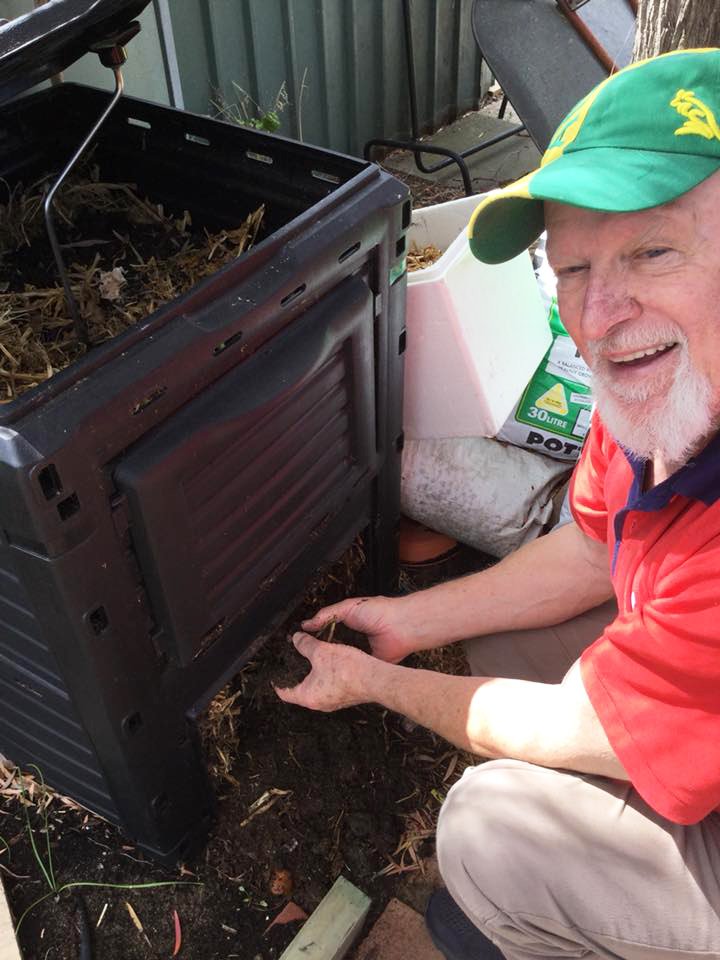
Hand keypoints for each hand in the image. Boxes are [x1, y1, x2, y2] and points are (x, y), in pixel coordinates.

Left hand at [274, 632, 380, 711]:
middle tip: (292, 660)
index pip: (284, 692)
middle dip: (296, 675)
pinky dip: (325, 677)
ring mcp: (333, 702)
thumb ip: (305, 644)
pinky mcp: (345, 697)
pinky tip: (330, 664)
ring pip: (315, 688)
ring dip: (312, 675)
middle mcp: (319, 703)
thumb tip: (296, 638)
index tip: (274, 674)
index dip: (277, 682)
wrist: (375, 679)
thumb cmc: (347, 669)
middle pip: (300, 690)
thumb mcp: (321, 651)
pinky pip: (329, 688)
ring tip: (311, 659)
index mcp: (308, 697)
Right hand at [301, 596, 415, 662]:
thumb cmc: (378, 611)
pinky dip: (346, 671)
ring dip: (332, 664)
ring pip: (341, 660)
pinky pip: (354, 668)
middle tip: (304, 661)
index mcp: (348, 622)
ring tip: (315, 671)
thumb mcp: (347, 607)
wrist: (400, 626)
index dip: (314, 637)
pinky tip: (333, 676)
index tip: (299, 644)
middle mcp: (353, 638)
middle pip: (332, 648)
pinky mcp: (368, 664)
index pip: (326, 631)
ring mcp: (360, 652)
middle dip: (321, 654)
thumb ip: (326, 615)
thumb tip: (306, 624)